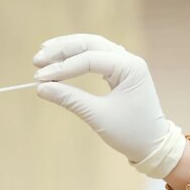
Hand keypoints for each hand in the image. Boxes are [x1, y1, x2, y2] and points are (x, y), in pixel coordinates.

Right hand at [33, 34, 184, 177]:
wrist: (153, 144)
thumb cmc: (131, 132)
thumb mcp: (97, 116)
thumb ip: (69, 99)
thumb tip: (40, 88)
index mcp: (130, 68)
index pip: (90, 59)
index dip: (62, 68)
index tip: (39, 78)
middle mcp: (128, 59)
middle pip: (90, 44)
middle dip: (62, 50)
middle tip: (37, 60)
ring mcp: (124, 63)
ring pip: (91, 46)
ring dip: (67, 49)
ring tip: (43, 54)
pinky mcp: (118, 71)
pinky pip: (94, 56)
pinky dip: (75, 56)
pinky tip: (60, 59)